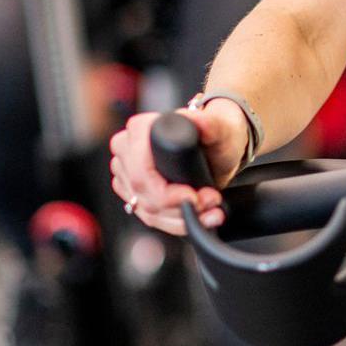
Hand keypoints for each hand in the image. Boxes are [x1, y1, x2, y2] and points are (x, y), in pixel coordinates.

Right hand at [107, 101, 250, 235]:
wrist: (218, 146)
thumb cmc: (216, 131)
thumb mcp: (219, 126)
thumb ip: (210, 123)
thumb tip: (199, 122)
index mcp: (139, 129)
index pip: (140, 174)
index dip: (166, 194)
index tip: (193, 197)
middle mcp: (126, 149)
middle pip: (143, 195)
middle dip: (180, 208)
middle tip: (210, 202)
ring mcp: (126, 172)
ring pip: (147, 211)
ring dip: (182, 219)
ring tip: (210, 210)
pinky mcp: (133, 191)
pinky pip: (150, 217)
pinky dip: (177, 223)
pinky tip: (199, 217)